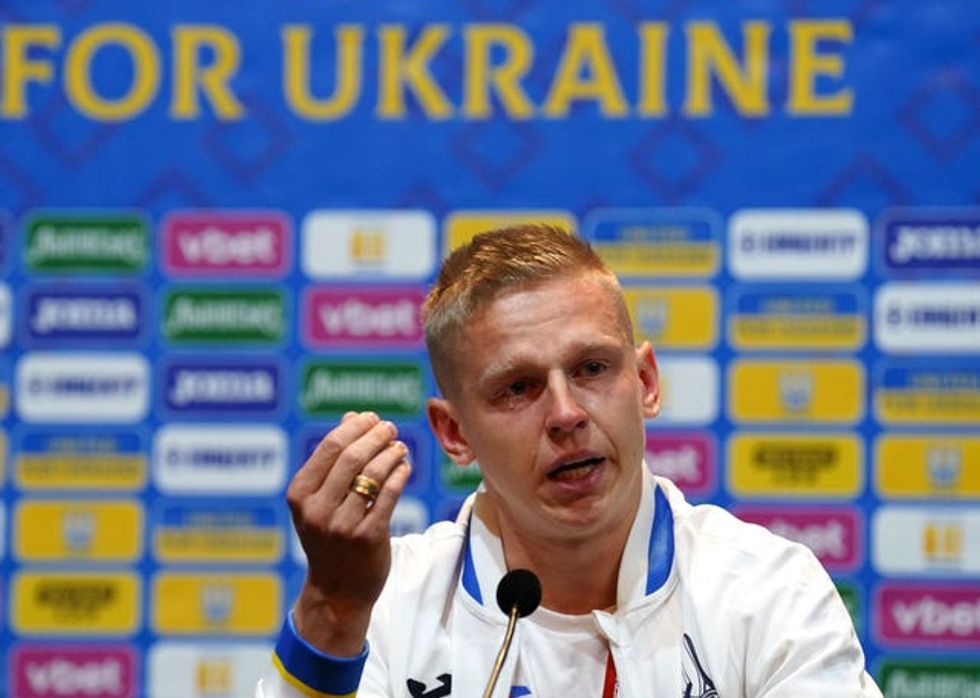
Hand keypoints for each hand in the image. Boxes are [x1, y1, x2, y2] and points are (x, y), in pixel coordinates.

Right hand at [286, 411, 411, 654]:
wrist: (337, 591)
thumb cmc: (329, 537)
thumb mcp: (320, 500)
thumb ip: (333, 460)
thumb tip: (352, 417)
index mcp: (300, 495)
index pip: (329, 447)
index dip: (355, 427)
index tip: (372, 418)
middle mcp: (317, 510)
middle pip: (351, 457)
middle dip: (375, 436)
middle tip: (390, 428)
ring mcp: (342, 525)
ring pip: (373, 474)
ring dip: (390, 453)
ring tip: (399, 446)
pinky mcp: (368, 536)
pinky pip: (389, 495)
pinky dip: (399, 474)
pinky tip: (404, 466)